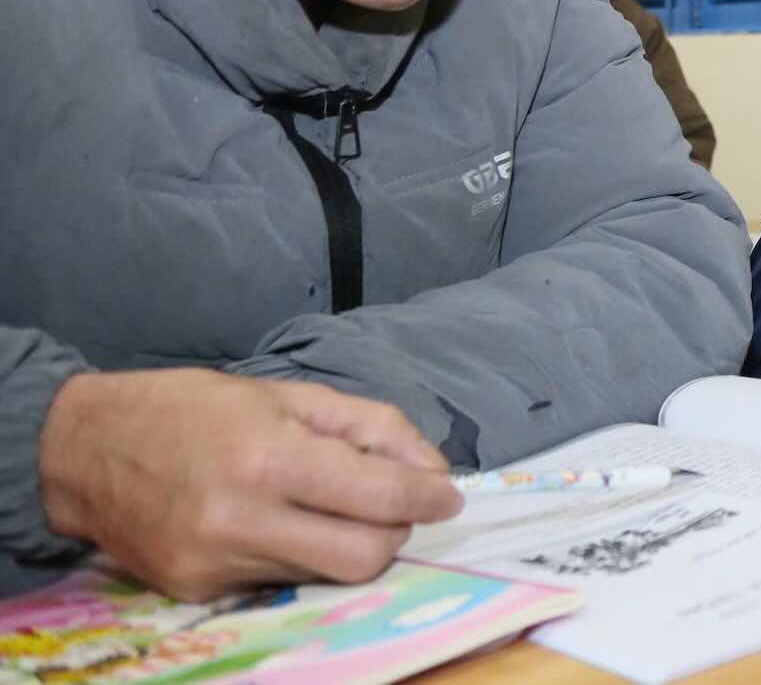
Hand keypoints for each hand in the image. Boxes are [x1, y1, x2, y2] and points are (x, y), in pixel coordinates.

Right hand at [38, 369, 463, 600]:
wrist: (85, 451)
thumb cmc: (194, 409)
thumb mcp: (289, 395)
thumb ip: (370, 427)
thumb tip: (430, 468)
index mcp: (269, 457)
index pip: (380, 496)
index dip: (429, 497)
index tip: (448, 494)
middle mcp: (242, 519)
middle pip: (365, 556)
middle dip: (397, 532)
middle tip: (397, 505)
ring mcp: (217, 564)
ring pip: (327, 574)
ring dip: (351, 543)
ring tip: (332, 505)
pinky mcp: (198, 593)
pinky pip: (282, 582)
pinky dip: (302, 555)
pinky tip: (282, 523)